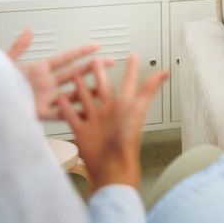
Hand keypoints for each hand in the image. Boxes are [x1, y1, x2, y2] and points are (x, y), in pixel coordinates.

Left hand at [6, 29, 99, 119]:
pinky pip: (61, 113)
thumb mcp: (5, 62)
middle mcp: (45, 84)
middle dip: (93, 67)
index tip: (96, 46)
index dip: (81, 52)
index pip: (65, 59)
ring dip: (89, 90)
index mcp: (38, 70)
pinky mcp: (40, 113)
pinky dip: (74, 111)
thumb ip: (18, 47)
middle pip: (75, 73)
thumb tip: (27, 30)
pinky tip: (87, 110)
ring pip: (73, 92)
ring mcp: (45, 98)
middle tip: (110, 62)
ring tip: (105, 87)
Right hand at [57, 54, 166, 191]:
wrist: (112, 166)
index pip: (127, 82)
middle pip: (102, 88)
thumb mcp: (137, 109)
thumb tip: (163, 73)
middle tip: (95, 60)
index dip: (130, 69)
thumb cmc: (126, 139)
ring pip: (85, 99)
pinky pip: (72, 116)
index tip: (132, 56)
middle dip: (98, 74)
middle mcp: (108, 111)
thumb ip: (147, 90)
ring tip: (75, 76)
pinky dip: (65, 107)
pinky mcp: (82, 131)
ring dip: (80, 88)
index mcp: (121, 104)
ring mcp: (95, 121)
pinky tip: (60, 98)